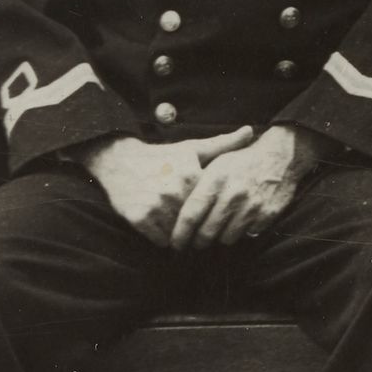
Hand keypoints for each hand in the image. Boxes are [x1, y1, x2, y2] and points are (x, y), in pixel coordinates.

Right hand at [83, 130, 256, 244]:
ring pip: (179, 235)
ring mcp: (156, 206)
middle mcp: (175, 192)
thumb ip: (224, 143)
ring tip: (178, 224)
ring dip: (180, 234)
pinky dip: (162, 238)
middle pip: (197, 223)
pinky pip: (160, 241)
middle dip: (198, 226)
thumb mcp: (193, 148)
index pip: (213, 207)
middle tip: (196, 225)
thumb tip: (251, 131)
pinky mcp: (139, 218)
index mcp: (192, 176)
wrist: (120, 161)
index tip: (212, 214)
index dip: (213, 213)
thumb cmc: (162, 157)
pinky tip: (160, 225)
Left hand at [172, 126, 322, 250]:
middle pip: (207, 232)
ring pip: (226, 239)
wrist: (280, 156)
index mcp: (215, 179)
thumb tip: (174, 210)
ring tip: (218, 230)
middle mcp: (233, 194)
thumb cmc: (241, 161)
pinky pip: (247, 236)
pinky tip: (239, 223)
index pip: (191, 215)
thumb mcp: (216, 163)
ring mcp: (252, 206)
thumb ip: (196, 186)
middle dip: (198, 242)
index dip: (180, 234)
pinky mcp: (267, 215)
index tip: (175, 243)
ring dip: (220, 238)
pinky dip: (241, 233)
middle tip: (195, 242)